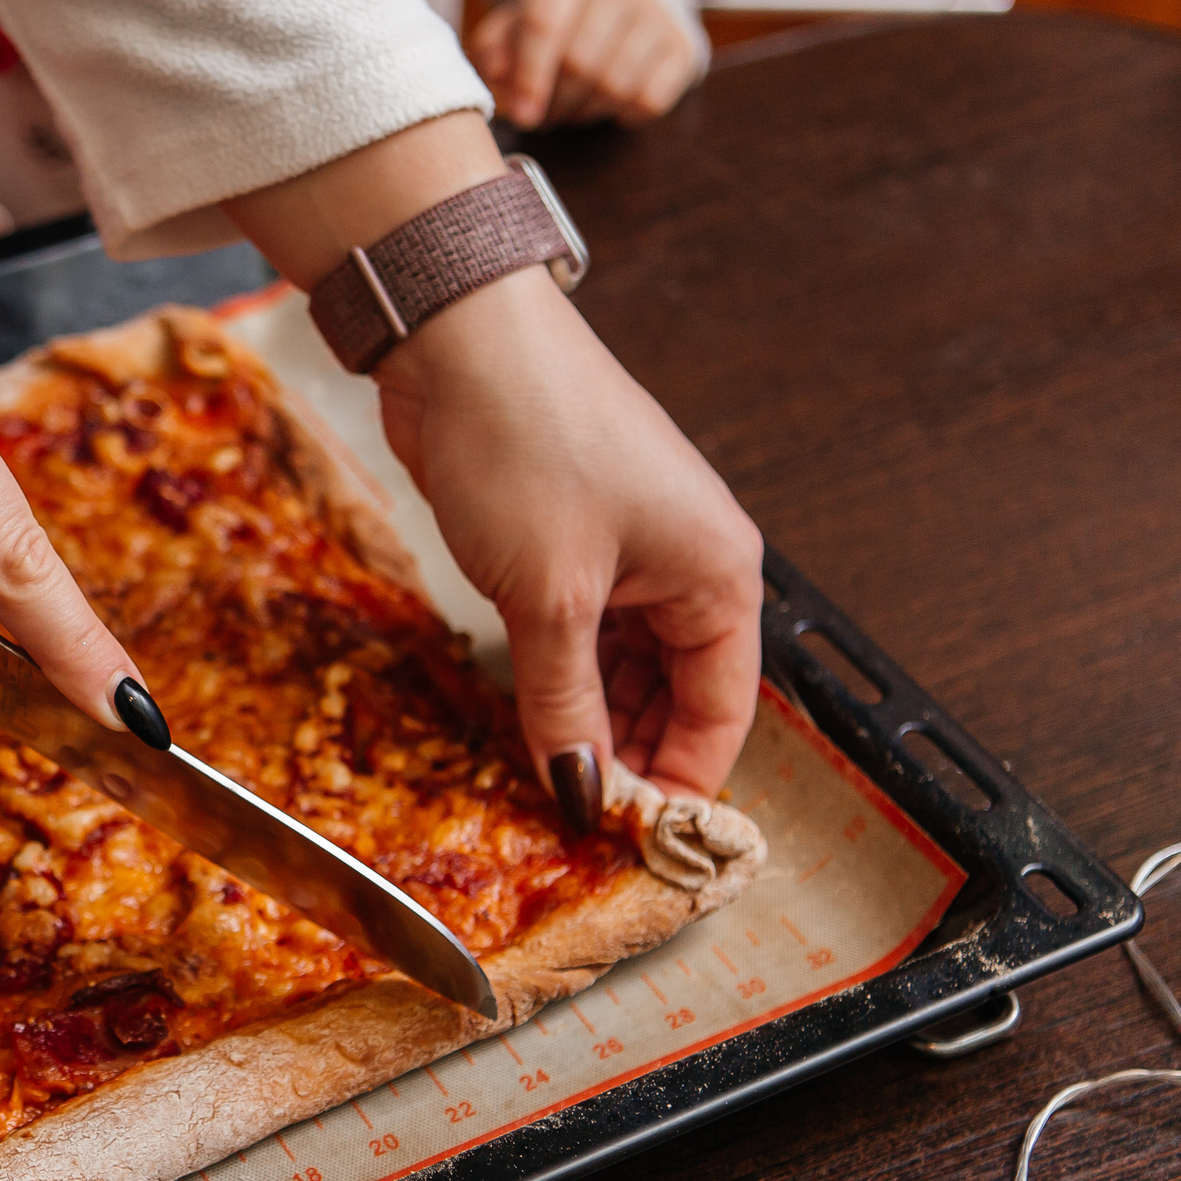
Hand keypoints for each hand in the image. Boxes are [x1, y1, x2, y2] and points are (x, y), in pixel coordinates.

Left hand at [224, 113, 760, 799]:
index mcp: (720, 576)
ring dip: (585, 720)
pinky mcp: (572, 538)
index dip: (677, 784)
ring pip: (622, 668)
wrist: (458, 338)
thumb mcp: (546, 597)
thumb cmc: (525, 443)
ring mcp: (630, 550)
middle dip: (626, 755)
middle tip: (568, 818)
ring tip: (539, 775)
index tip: (624, 842)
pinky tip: (523, 715)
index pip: (722, 716)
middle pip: (676, 697)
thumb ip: (562, 704)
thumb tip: (576, 791)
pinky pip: (580, 632)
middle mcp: (690, 565)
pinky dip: (556, 675)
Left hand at [466, 0, 698, 130]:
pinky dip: (623, 113)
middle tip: (544, 115)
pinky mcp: (681, 45)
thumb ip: (495, 48)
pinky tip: (609, 103)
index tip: (522, 114)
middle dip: (556, 101)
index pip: (544, 23)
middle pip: (580, 61)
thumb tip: (497, 76)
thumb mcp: (516, 24)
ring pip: (615, 85)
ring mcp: (656, 13)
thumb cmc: (562, 21)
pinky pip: (649, 99)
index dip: (529, 76)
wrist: (626, 4)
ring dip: (586, 111)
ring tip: (573, 107)